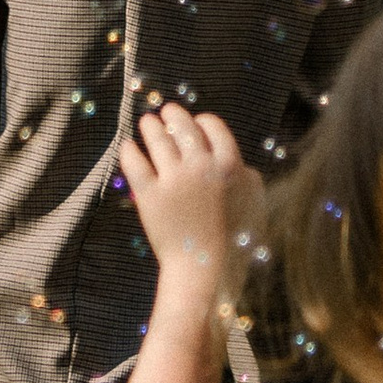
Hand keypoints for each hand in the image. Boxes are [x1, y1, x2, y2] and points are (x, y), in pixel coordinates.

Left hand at [119, 101, 254, 283]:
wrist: (204, 271)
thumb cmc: (234, 241)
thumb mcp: (254, 204)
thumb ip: (247, 178)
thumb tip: (241, 163)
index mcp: (228, 165)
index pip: (212, 125)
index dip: (202, 121)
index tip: (196, 122)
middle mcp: (200, 166)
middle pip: (182, 125)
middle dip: (172, 114)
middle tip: (166, 111)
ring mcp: (173, 179)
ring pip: (156, 137)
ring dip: (150, 126)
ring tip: (146, 122)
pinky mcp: (149, 194)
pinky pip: (134, 161)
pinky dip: (129, 150)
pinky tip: (128, 146)